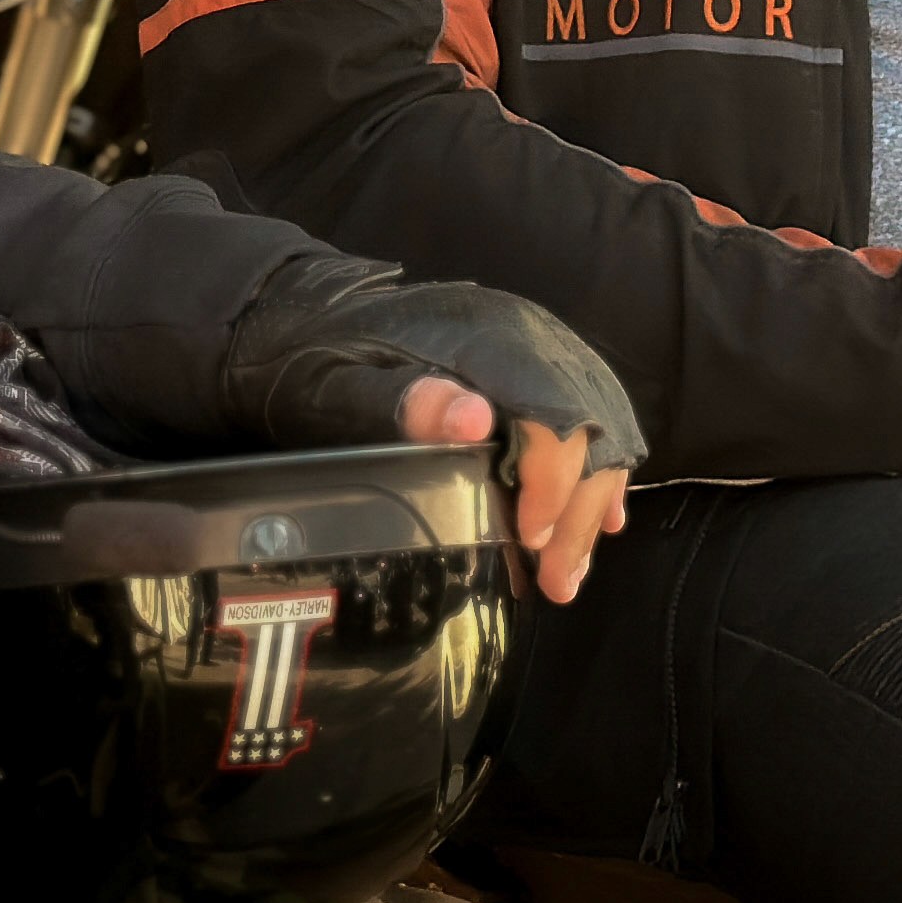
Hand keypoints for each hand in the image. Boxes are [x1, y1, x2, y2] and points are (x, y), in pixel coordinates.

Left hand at [221, 259, 643, 599]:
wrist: (303, 318)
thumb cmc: (314, 364)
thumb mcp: (339, 388)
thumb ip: (403, 400)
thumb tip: (473, 417)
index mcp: (485, 338)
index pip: (553, 412)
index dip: (553, 482)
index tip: (529, 541)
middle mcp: (524, 335)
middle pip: (586, 427)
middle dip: (578, 511)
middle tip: (557, 584)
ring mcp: (534, 348)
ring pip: (596, 429)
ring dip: (588, 505)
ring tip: (566, 574)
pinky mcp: (531, 366)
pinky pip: (587, 419)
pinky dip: (595, 472)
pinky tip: (599, 520)